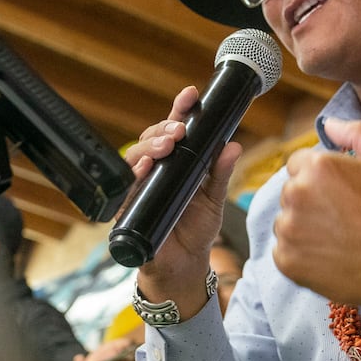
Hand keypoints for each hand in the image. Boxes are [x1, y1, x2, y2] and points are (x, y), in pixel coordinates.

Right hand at [121, 87, 243, 315]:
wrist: (184, 266)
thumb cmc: (196, 230)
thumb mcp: (214, 199)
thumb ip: (220, 173)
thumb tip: (234, 145)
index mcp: (174, 164)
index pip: (173, 131)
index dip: (179, 111)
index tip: (190, 94)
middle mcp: (154, 172)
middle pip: (150, 139)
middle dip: (164, 128)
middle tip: (180, 128)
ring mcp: (139, 189)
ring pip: (135, 158)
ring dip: (149, 147)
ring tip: (166, 144)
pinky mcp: (128, 209)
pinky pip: (126, 190)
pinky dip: (134, 177)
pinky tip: (144, 168)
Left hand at [274, 118, 360, 307]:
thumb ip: (355, 133)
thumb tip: (328, 124)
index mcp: (317, 166)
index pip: (298, 163)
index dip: (320, 177)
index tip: (340, 193)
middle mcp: (296, 194)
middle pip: (292, 192)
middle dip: (312, 200)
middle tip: (344, 216)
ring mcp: (289, 229)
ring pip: (287, 221)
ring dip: (304, 226)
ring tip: (339, 237)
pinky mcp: (287, 261)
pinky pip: (284, 250)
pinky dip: (301, 254)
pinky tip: (330, 255)